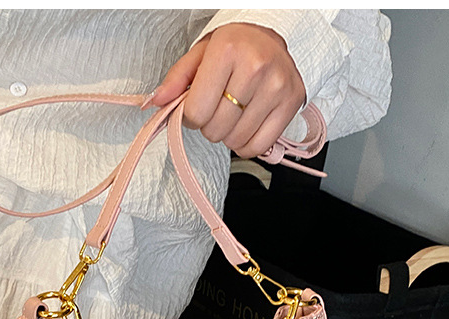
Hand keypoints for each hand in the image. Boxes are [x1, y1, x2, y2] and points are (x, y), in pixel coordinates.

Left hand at [146, 23, 305, 159]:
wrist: (271, 43)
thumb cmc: (234, 50)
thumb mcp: (201, 54)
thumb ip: (176, 79)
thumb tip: (157, 102)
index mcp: (228, 50)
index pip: (197, 111)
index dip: (191, 117)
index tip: (197, 108)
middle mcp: (256, 66)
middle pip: (216, 129)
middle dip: (210, 126)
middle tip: (217, 109)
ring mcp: (277, 86)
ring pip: (236, 140)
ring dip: (228, 136)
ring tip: (233, 115)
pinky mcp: (291, 103)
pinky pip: (258, 147)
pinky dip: (247, 145)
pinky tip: (246, 126)